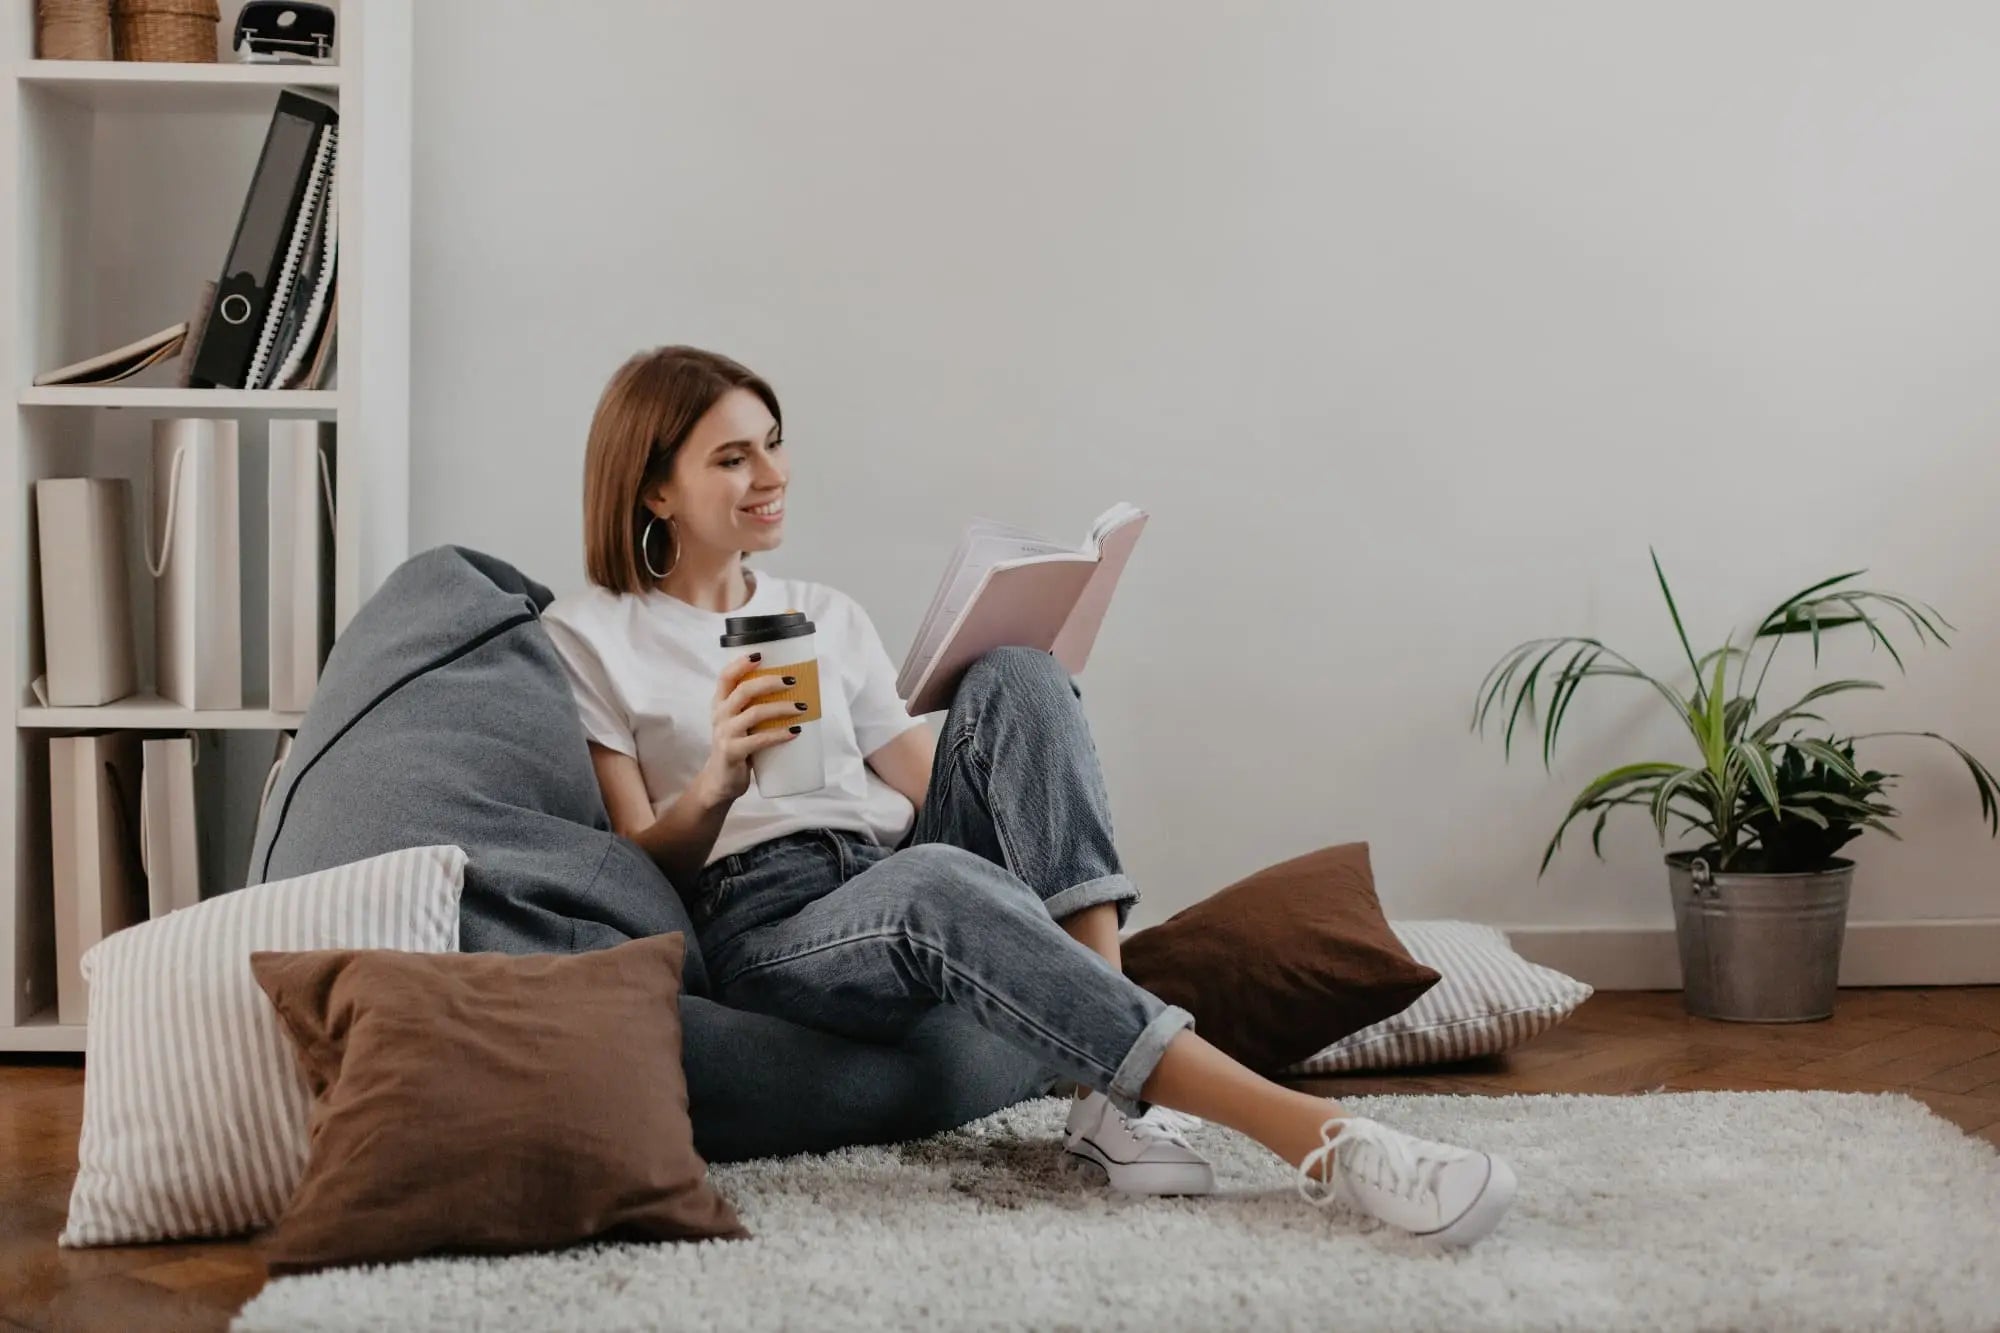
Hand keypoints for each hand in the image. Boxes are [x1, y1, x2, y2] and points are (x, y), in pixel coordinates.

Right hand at [693, 653, 800, 805]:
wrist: (720, 782)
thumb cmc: (737, 747)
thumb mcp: (739, 723)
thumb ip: (754, 707)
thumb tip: (794, 691)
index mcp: (720, 704)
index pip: (725, 677)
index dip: (741, 663)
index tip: (761, 654)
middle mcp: (720, 715)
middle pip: (742, 690)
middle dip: (769, 682)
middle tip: (792, 681)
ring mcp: (725, 734)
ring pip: (754, 713)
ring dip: (781, 708)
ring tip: (802, 707)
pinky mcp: (732, 753)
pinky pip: (759, 740)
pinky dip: (779, 735)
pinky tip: (795, 732)